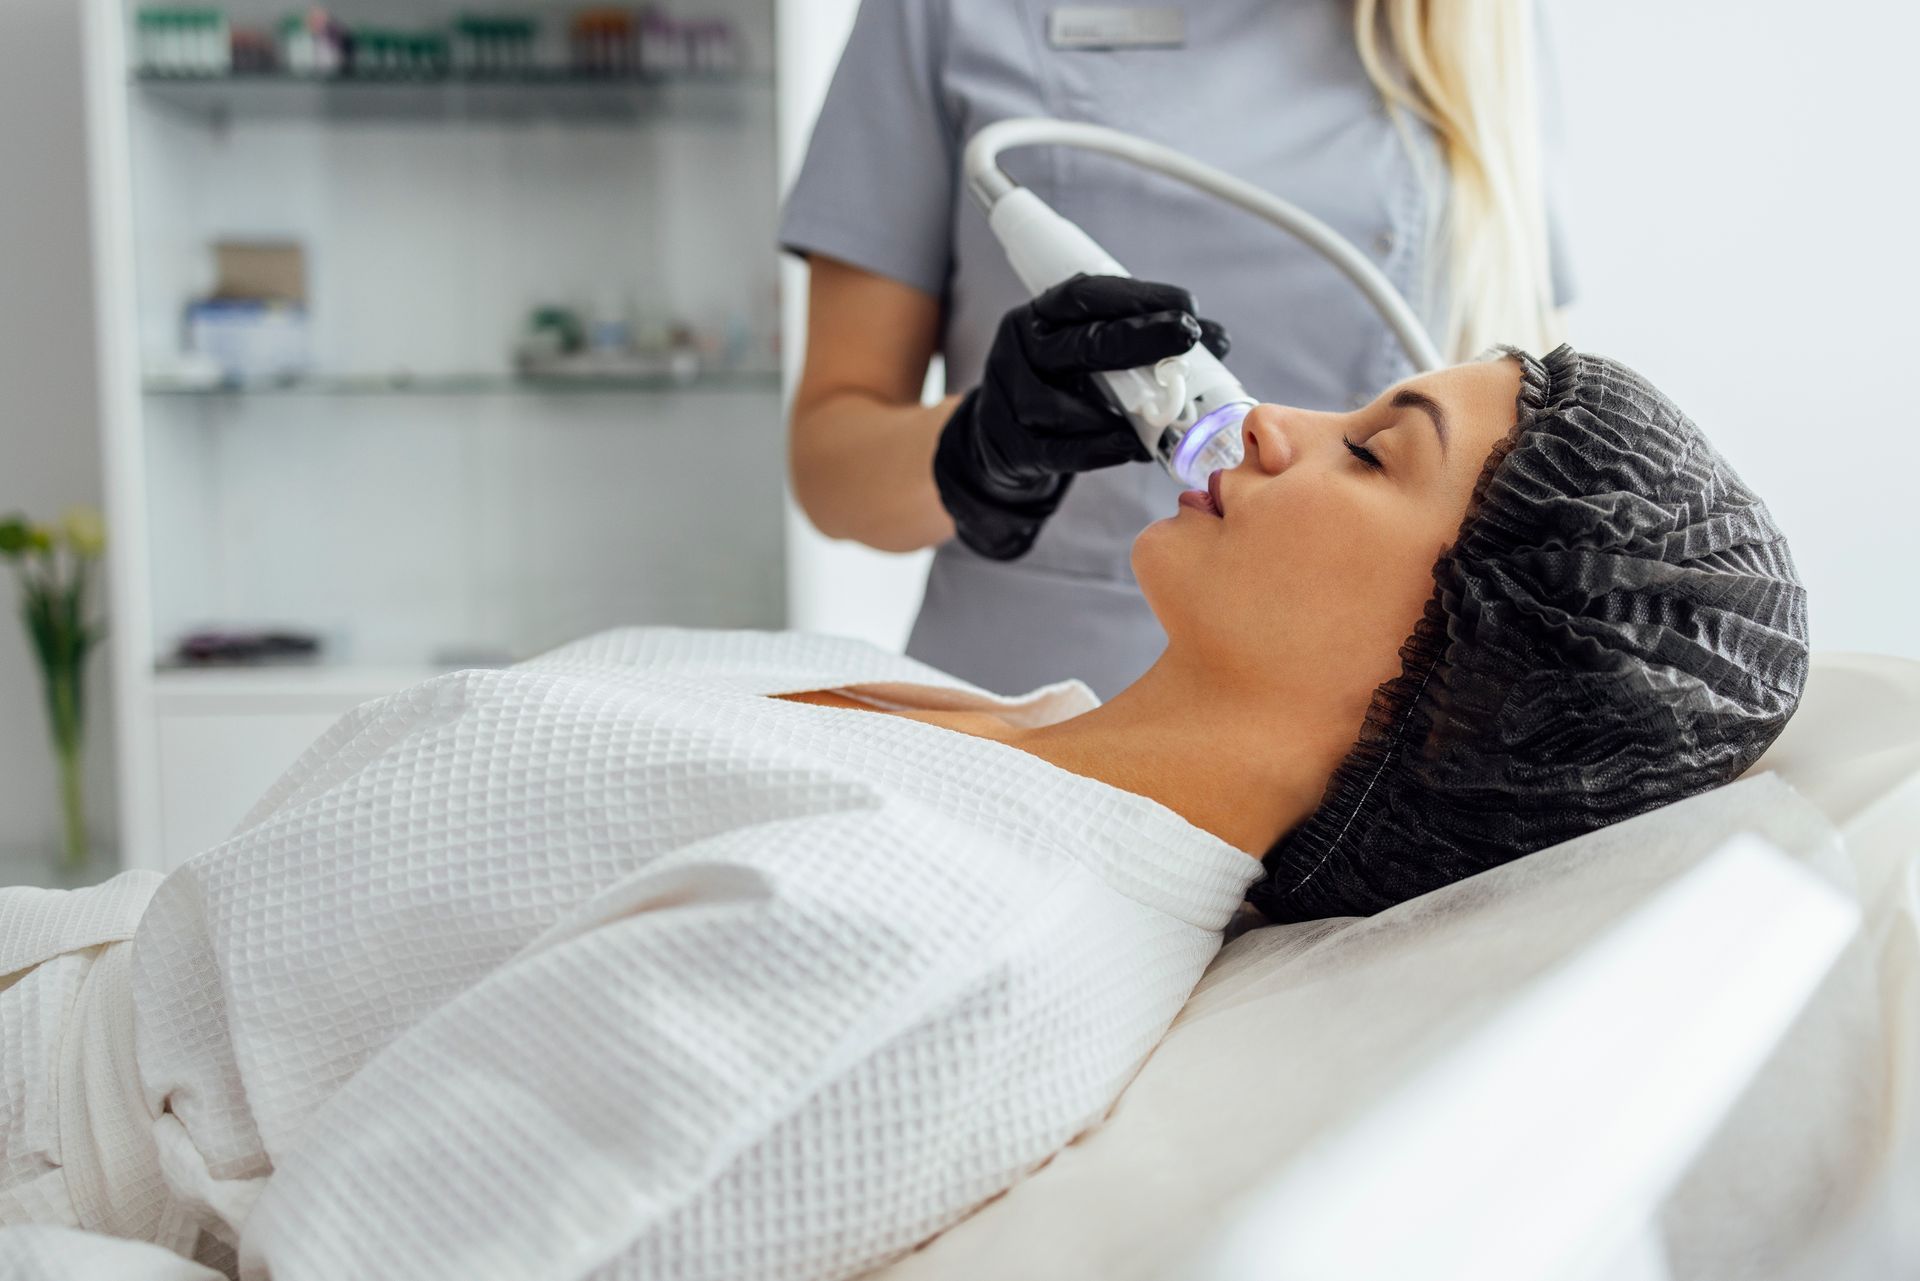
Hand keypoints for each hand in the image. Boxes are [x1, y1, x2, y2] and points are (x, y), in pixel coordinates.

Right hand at [933, 274, 1231, 560]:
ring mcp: (1010, 399)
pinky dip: (1102, 449)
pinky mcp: (1013, 446)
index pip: (1086, 295)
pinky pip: (1060, 451)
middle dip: (1141, 339)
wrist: (1002, 439)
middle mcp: (1021, 350)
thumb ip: (1145, 343)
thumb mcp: (1092, 355)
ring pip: (1064, 405)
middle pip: (1081, 344)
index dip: (1138, 297)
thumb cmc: (1063, 387)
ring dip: (1120, 409)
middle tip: (1188, 335)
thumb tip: (1218, 339)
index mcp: (1041, 316)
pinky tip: (1135, 448)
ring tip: (1165, 411)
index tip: (1186, 305)